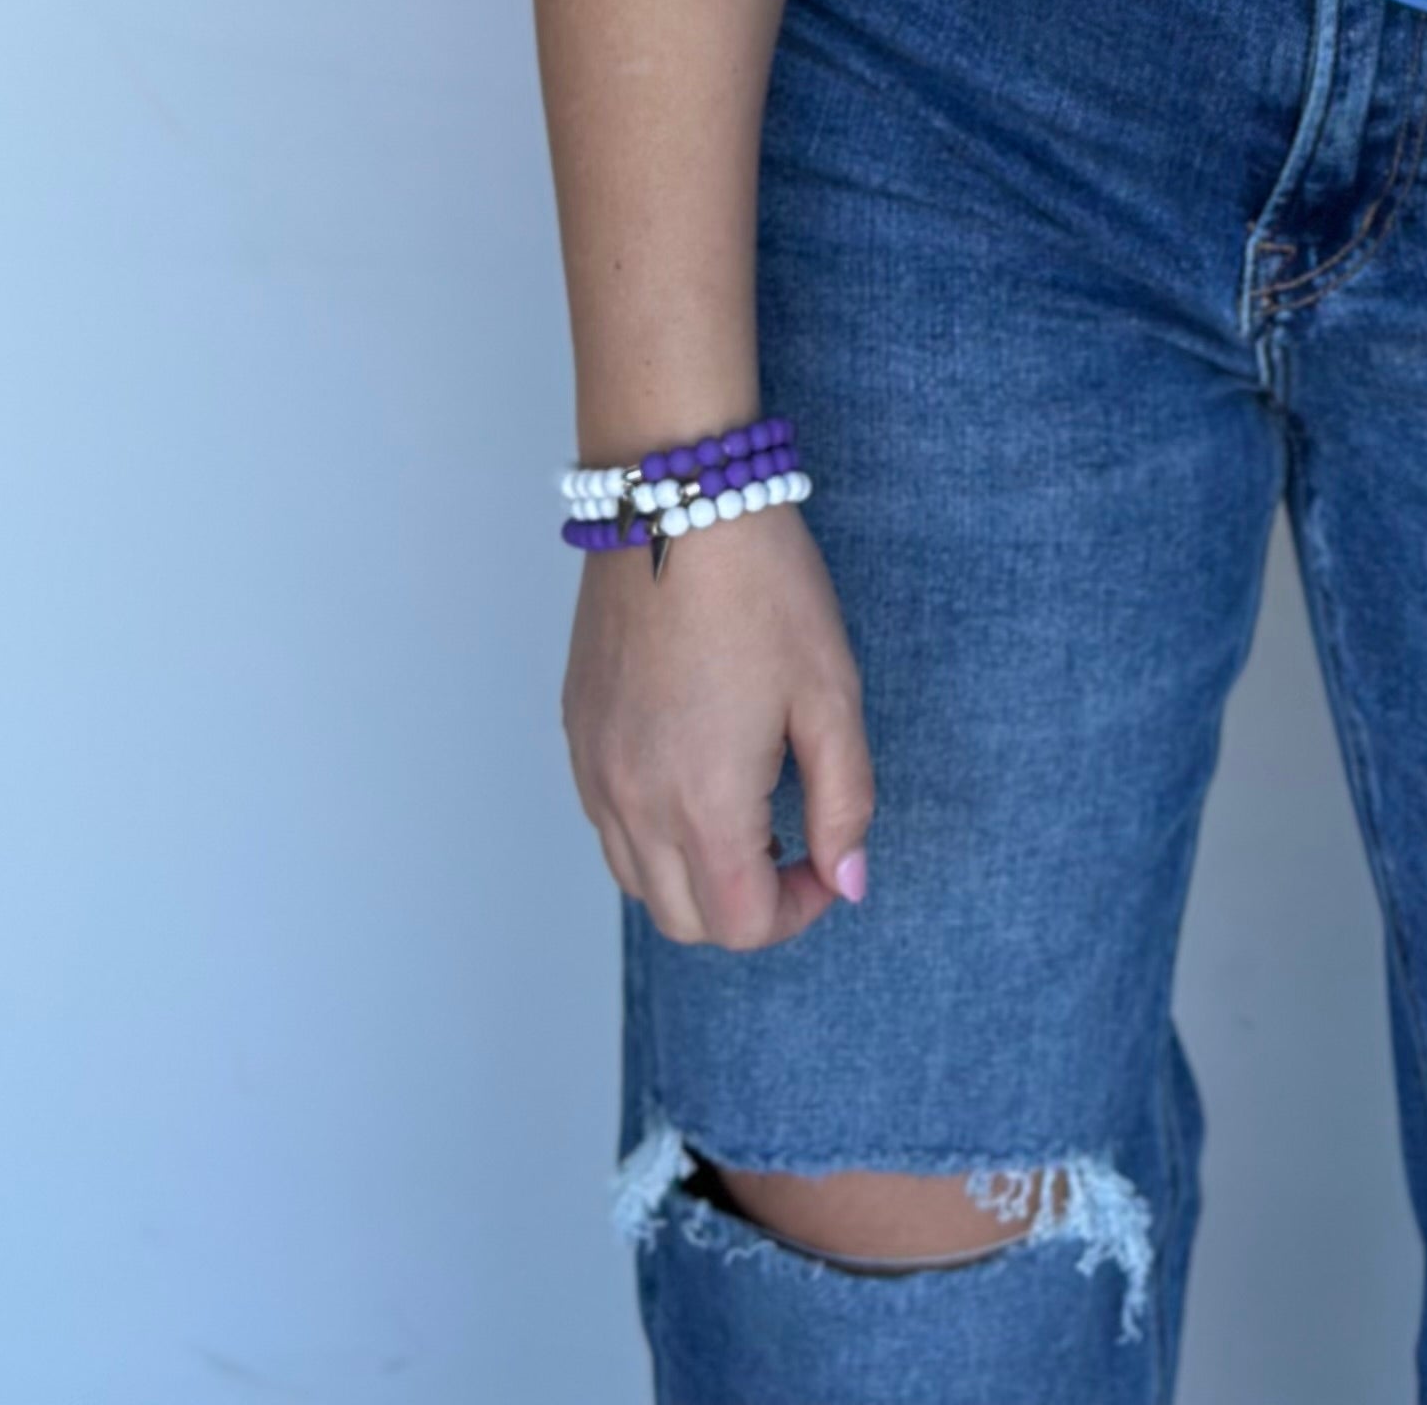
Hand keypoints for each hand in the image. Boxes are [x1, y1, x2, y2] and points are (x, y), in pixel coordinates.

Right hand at [562, 504, 875, 947]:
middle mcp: (633, 802)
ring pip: (636, 879)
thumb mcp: (831, 694)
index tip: (828, 860)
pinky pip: (606, 823)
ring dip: (694, 874)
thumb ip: (845, 802)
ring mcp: (594, 769)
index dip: (797, 911)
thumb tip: (850, 881)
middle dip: (746, 906)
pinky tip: (696, 772)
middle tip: (794, 843)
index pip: (740, 925)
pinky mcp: (576, 733)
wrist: (678, 502)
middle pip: (685, 919)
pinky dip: (651, 831)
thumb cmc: (763, 589)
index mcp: (702, 803)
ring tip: (748, 811)